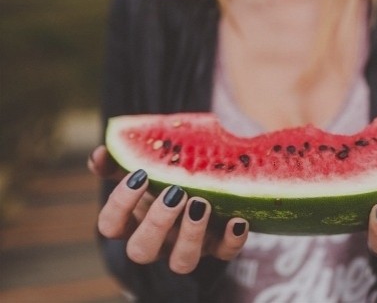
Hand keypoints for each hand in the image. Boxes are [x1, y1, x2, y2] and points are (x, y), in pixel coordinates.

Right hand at [88, 145, 248, 273]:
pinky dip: (232, 240)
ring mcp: (188, 249)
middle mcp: (158, 243)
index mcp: (133, 223)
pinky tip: (238, 219)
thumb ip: (119, 162)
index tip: (140, 175)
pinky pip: (225, 255)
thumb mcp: (145, 169)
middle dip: (157, 222)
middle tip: (175, 193)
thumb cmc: (166, 179)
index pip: (110, 226)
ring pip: (182, 262)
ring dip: (191, 234)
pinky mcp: (219, 248)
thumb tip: (99, 153)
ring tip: (202, 202)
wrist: (207, 185)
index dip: (120, 204)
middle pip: (142, 251)